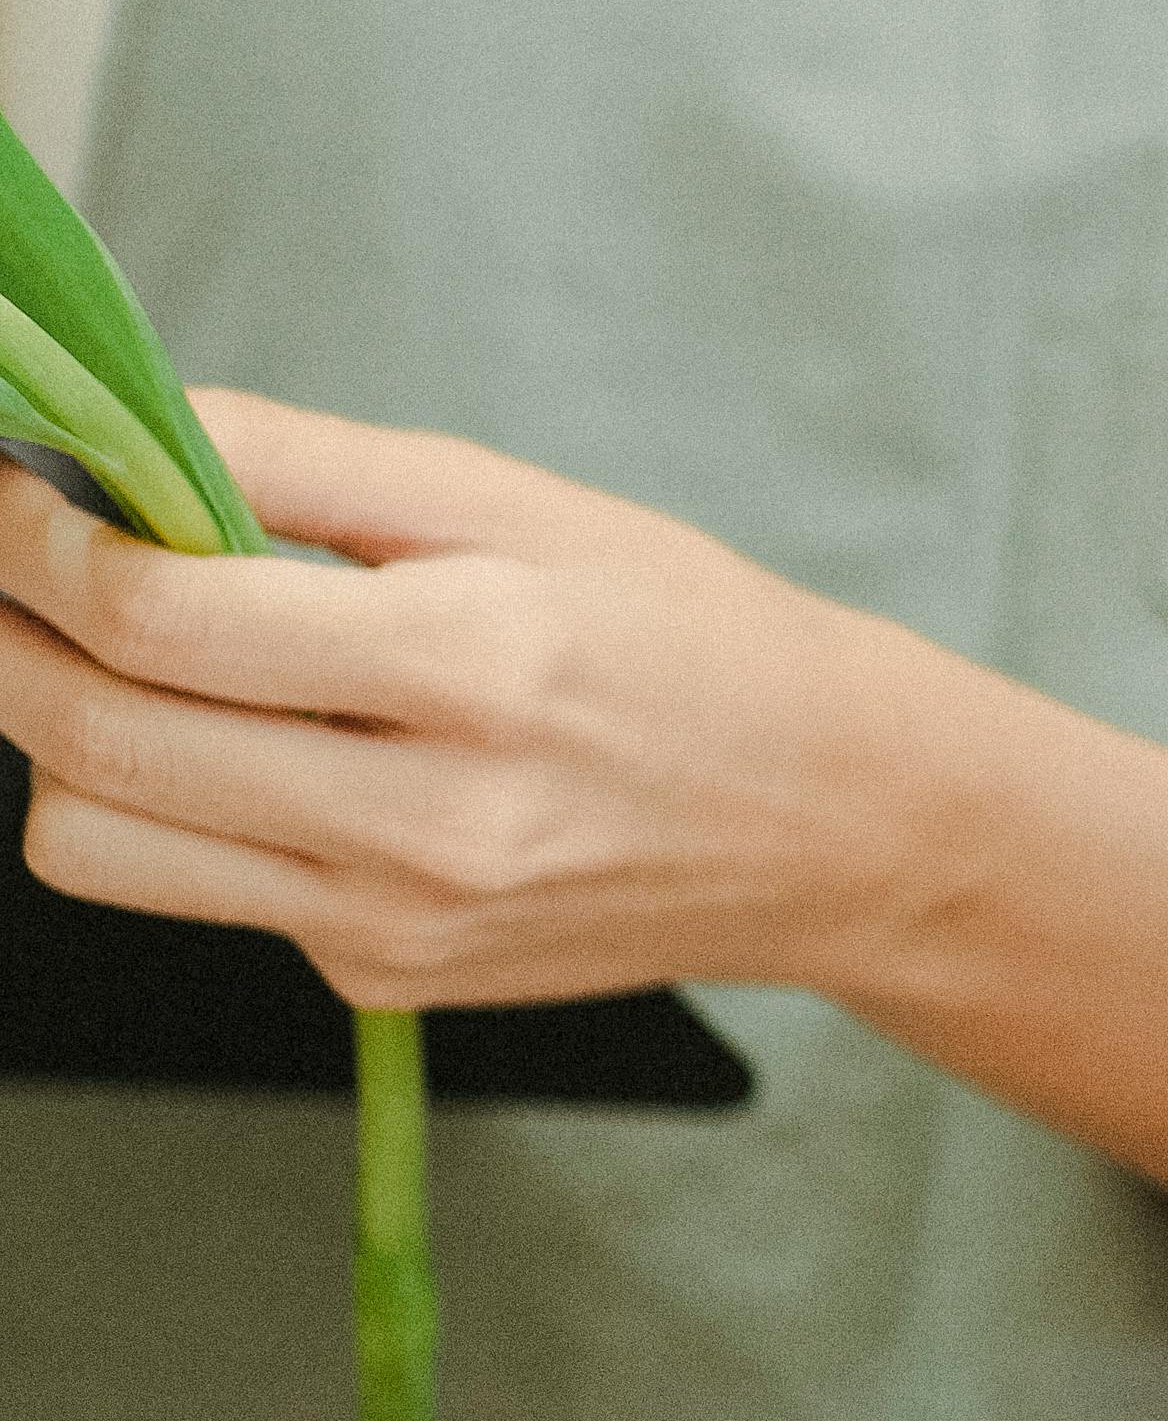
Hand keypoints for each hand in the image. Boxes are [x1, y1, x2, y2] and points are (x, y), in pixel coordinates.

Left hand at [0, 394, 917, 1007]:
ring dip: (59, 738)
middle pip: (92, 737)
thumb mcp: (517, 500)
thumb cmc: (684, 635)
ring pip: (95, 842)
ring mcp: (394, 920)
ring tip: (110, 657)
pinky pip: (197, 889)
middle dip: (6, 634)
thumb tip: (118, 440)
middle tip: (6, 560)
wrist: (832, 822)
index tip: (7, 488)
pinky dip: (181, 804)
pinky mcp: (379, 980)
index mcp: (475, 661)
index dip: (37, 543)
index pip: (162, 620)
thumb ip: (305, 465)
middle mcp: (428, 817)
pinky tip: (260, 744)